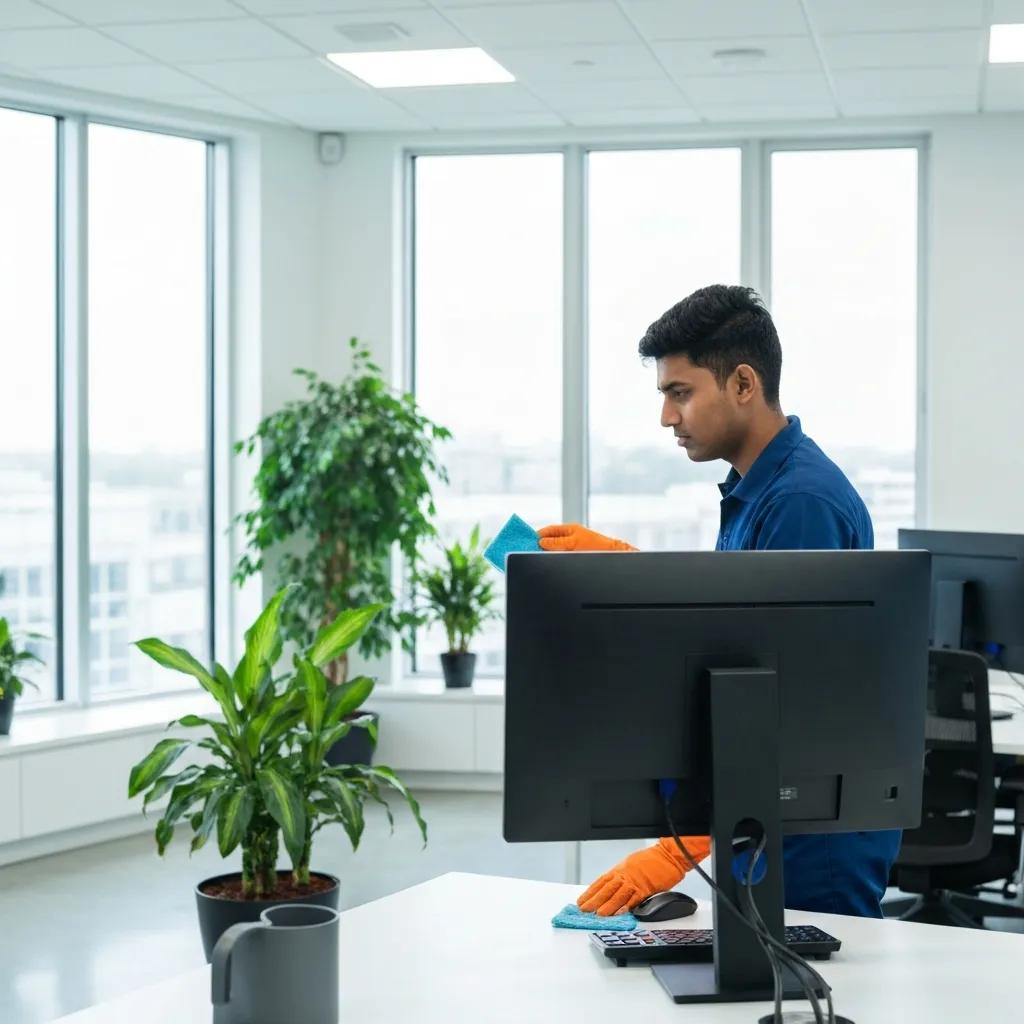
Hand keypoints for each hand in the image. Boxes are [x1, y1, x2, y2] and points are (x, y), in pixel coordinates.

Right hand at [537, 523, 637, 551]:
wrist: (611, 554)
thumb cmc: (596, 546)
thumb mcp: (573, 543)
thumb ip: (557, 542)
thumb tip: (541, 542)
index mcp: (569, 529)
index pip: (549, 530)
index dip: (539, 534)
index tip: (528, 540)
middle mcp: (570, 537)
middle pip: (550, 539)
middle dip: (541, 544)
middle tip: (530, 550)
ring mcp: (572, 546)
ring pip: (554, 548)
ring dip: (547, 552)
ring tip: (538, 557)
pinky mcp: (574, 555)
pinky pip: (560, 555)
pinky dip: (553, 557)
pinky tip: (549, 561)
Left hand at [577, 835, 710, 915]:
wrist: (668, 856)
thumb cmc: (652, 860)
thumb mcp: (631, 865)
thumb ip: (622, 876)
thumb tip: (612, 887)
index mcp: (620, 869)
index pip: (601, 882)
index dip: (590, 892)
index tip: (582, 901)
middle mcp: (625, 875)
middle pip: (606, 889)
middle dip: (594, 900)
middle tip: (584, 910)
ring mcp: (635, 881)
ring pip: (617, 895)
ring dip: (607, 905)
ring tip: (598, 914)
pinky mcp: (646, 888)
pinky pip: (634, 899)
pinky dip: (626, 906)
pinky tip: (618, 913)